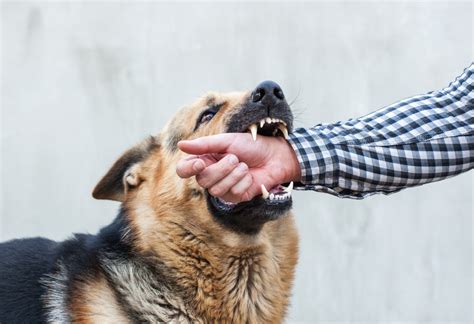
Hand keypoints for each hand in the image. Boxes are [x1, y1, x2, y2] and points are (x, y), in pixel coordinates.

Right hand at [176, 133, 300, 202]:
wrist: (274, 156)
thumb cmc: (251, 146)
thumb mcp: (227, 141)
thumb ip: (204, 144)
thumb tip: (180, 144)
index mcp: (205, 160)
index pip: (184, 170)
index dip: (188, 169)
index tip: (201, 163)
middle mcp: (210, 175)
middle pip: (202, 180)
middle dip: (220, 169)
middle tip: (235, 158)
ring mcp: (222, 188)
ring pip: (216, 190)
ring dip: (233, 175)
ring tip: (244, 166)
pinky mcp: (235, 197)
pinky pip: (232, 194)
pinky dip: (243, 182)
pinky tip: (250, 177)